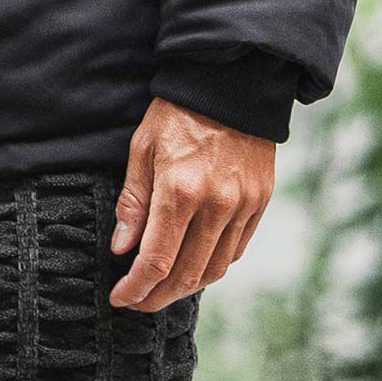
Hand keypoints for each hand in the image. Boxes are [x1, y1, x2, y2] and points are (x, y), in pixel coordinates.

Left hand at [110, 99, 275, 311]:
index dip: (136, 289)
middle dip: (158, 296)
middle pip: (185, 275)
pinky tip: (193, 264)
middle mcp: (216, 205)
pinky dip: (212, 265)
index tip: (121, 298)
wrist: (235, 79)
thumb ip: (133, 203)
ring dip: (186, 287)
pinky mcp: (260, 201)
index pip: (155, 262)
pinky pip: (235, 250)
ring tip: (164, 288)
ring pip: (214, 269)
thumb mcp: (143, 148)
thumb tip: (122, 249)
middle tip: (139, 301)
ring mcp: (243, 205)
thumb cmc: (180, 111)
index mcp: (180, 192)